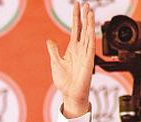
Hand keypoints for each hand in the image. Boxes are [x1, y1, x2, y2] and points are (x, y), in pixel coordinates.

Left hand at [46, 2, 94, 117]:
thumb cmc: (64, 81)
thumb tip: (49, 41)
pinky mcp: (88, 60)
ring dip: (89, 23)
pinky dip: (91, 35)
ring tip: (89, 11)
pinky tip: (90, 27)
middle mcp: (80, 49)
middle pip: (83, 28)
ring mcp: (85, 53)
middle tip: (86, 4)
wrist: (70, 93)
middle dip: (85, 16)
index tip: (76, 6)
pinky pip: (90, 45)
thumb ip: (53, 51)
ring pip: (88, 34)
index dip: (76, 17)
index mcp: (72, 49)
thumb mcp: (55, 63)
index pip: (76, 29)